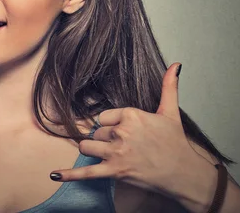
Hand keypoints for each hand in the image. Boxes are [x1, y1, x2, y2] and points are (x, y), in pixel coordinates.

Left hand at [50, 63, 214, 203]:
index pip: (104, 116)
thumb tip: (176, 64)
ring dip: (93, 150)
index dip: (112, 125)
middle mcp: (122, 132)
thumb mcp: (170, 112)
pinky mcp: (115, 171)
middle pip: (97, 132)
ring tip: (107, 154)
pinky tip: (54, 174)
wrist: (185, 174)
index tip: (125, 131)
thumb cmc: (176, 143)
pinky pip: (86, 173)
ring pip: (87, 146)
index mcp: (131, 115)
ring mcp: (116, 153)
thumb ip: (169, 86)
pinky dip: (69, 175)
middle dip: (106, 139)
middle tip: (126, 146)